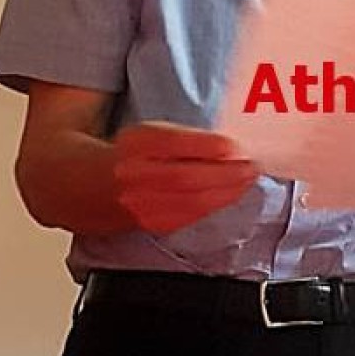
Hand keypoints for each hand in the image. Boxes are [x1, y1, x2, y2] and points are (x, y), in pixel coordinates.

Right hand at [112, 122, 257, 233]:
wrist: (101, 184)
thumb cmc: (140, 152)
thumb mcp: (160, 132)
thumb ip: (192, 139)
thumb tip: (231, 148)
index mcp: (138, 142)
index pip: (173, 144)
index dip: (207, 147)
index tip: (236, 147)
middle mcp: (134, 174)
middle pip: (185, 177)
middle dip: (225, 174)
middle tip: (252, 168)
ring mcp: (141, 203)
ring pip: (190, 201)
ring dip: (226, 192)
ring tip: (248, 180)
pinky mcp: (153, 223)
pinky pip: (190, 216)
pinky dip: (215, 204)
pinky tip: (230, 194)